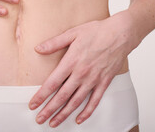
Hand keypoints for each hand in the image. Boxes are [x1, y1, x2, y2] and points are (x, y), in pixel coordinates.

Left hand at [28, 10, 139, 127]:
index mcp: (71, 62)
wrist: (121, 33)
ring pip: (76, 102)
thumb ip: (54, 43)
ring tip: (54, 123)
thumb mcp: (72, 33)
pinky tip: (79, 119)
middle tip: (39, 119)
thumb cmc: (97, 31)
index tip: (33, 104)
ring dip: (64, 114)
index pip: (52, 83)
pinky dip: (87, 112)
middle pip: (62, 96)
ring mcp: (94, 80)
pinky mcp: (104, 82)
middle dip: (49, 110)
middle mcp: (81, 74)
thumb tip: (38, 48)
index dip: (41, 96)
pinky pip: (95, 101)